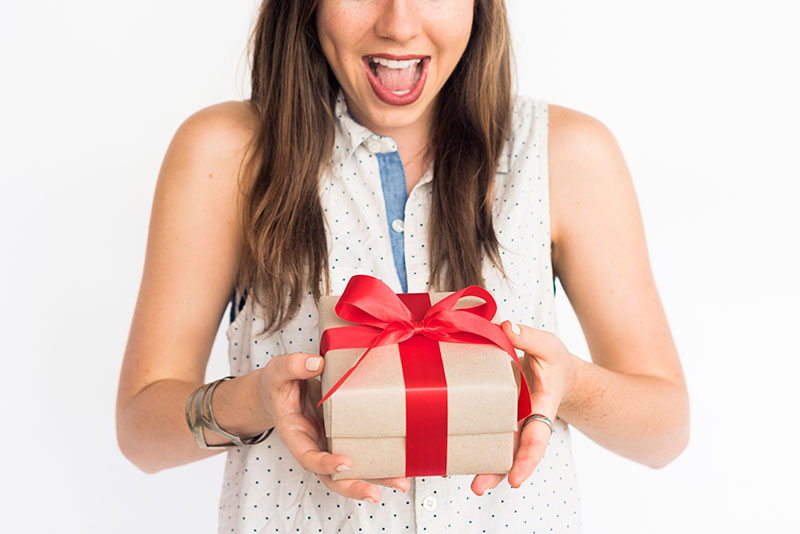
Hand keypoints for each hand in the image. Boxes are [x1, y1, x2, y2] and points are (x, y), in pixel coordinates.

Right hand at [260, 353, 409, 502]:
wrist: (284, 389)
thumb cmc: (280, 383)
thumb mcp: (278, 370)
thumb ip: (293, 366)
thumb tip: (317, 363)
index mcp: (295, 435)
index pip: (308, 457)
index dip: (325, 464)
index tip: (345, 463)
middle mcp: (314, 446)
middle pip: (332, 477)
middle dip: (354, 487)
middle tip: (375, 494)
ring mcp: (331, 445)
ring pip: (351, 472)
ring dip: (375, 479)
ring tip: (401, 483)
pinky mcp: (346, 437)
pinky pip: (362, 453)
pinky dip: (381, 461)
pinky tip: (402, 463)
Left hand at [470, 321, 578, 494]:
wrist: (556, 371)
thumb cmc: (554, 361)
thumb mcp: (548, 345)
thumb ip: (529, 338)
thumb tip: (508, 327)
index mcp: (542, 408)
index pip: (537, 439)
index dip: (527, 460)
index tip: (515, 480)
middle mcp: (525, 421)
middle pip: (512, 453)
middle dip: (496, 472)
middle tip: (478, 487)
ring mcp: (510, 422)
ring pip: (496, 448)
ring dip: (481, 464)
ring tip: (464, 480)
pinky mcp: (494, 416)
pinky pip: (483, 431)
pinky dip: (470, 442)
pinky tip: (449, 452)